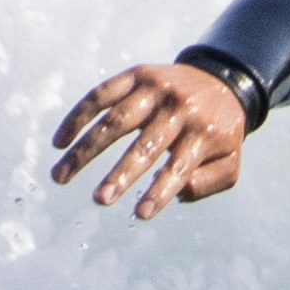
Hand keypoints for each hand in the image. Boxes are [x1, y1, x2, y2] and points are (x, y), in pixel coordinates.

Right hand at [47, 59, 248, 218]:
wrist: (221, 80)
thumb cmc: (219, 131)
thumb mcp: (230, 159)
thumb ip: (210, 182)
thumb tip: (178, 192)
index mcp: (204, 133)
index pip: (179, 167)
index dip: (160, 192)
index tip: (140, 215)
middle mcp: (179, 109)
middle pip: (145, 145)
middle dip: (121, 174)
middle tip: (100, 200)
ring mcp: (156, 89)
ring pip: (115, 120)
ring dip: (85, 150)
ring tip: (60, 176)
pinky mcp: (137, 74)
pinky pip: (101, 94)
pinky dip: (78, 117)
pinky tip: (60, 142)